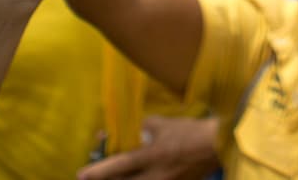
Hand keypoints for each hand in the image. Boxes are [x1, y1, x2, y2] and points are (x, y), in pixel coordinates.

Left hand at [77, 116, 219, 179]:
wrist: (217, 145)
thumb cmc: (190, 131)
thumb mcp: (164, 124)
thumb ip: (145, 128)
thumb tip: (134, 131)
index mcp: (150, 157)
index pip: (118, 166)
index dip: (98, 171)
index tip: (81, 175)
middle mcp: (155, 176)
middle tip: (92, 179)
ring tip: (118, 177)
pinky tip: (142, 177)